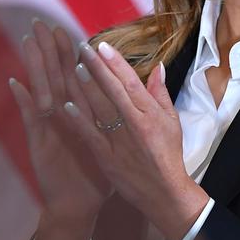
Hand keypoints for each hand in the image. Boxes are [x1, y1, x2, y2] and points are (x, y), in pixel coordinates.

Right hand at [11, 21, 113, 223]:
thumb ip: (114, 116)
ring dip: (34, 66)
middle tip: (41, 23)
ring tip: (28, 42)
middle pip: (54, 76)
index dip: (69, 53)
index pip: (73, 77)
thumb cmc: (94, 175)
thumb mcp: (108, 142)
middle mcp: (61, 117)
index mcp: (78, 114)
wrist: (79, 207)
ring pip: (41, 90)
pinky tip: (16, 83)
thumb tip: (123, 92)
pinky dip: (24, 102)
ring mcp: (49, 128)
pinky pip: (31, 120)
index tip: (65, 28)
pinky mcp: (40, 143)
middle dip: (48, 50)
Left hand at [65, 40, 207, 239]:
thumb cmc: (168, 156)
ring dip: (86, 87)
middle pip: (114, 91)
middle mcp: (135, 125)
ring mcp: (120, 142)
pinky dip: (79, 120)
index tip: (102, 45)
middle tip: (82, 47)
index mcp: (150, 114)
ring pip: (100, 109)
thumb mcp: (172, 123)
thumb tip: (158, 66)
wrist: (165, 193)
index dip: (115, 63)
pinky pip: (91, 135)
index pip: (131, 83)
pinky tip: (66, 104)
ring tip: (73, 66)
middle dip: (97, 67)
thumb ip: (160, 94)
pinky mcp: (107, 158)